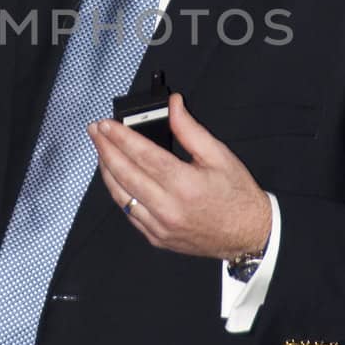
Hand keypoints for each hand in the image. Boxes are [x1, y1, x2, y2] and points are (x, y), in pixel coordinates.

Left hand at [88, 93, 271, 258]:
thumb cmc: (237, 196)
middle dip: (105, 149)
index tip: (106, 124)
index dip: (120, 137)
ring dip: (106, 171)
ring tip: (101, 150)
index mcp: (185, 185)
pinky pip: (129, 213)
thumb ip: (190, 129)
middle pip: (125, 174)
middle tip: (95, 131)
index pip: (143, 156)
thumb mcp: (219, 155)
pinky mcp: (156, 238)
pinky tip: (115, 177)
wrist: (248, 234)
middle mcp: (169, 209)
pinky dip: (119, 192)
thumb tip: (173, 106)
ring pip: (121, 195)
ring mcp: (160, 227)